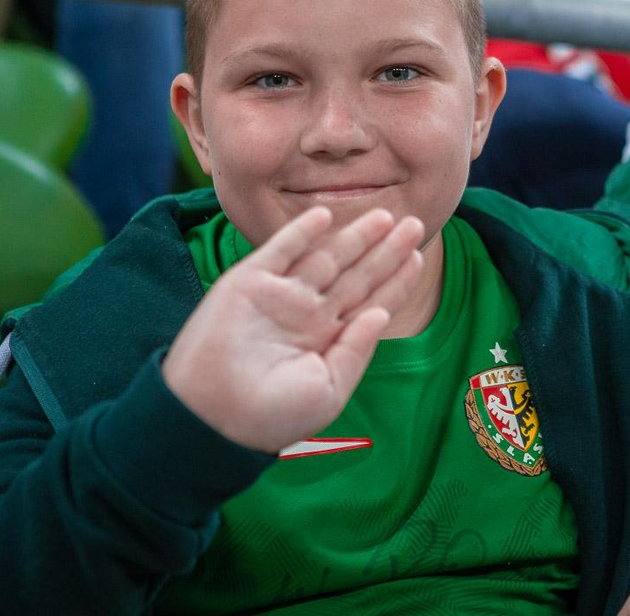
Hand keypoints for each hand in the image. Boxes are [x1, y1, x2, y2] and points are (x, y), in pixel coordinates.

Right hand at [162, 207, 424, 452]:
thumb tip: (383, 314)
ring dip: (355, 236)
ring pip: (326, 258)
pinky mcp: (251, 282)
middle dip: (385, 251)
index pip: (370, 303)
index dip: (395, 281)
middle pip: (356, 275)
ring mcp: (281, 297)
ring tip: (384, 215)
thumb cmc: (273, 415)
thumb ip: (356, 350)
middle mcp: (308, 315)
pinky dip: (301, 231)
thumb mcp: (329, 390)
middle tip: (414, 224)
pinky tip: (324, 215)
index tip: (417, 258)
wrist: (212, 413)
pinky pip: (281, 250)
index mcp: (328, 342)